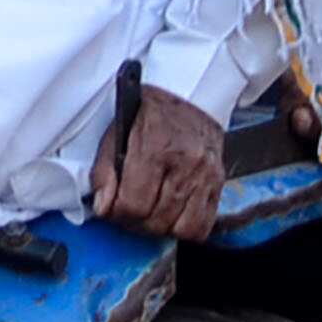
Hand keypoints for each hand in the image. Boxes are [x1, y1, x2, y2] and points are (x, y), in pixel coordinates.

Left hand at [89, 87, 226, 240]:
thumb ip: (105, 170)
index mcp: (155, 148)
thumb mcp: (117, 131)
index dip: (116, 213)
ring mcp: (206, 176)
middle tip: (124, 213)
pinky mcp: (219, 183)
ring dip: (159, 228)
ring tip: (147, 215)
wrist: (190, 93)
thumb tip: (103, 205)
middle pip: (156, 220)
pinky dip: (185, 228)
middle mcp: (185, 165)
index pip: (134, 204)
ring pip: (181, 228)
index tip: (109, 209)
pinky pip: (204, 225)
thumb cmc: (149, 111)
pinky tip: (170, 215)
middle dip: (134, 222)